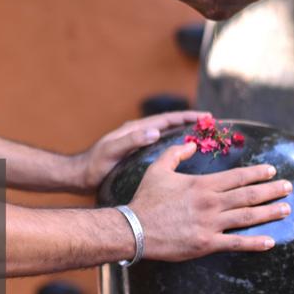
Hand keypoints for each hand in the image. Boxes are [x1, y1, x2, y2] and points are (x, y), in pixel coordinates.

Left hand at [71, 110, 208, 191]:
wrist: (80, 177)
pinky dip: (175, 147)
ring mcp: (139, 144)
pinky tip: (184, 157)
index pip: (167, 119)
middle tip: (212, 127)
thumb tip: (155, 131)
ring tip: (204, 139)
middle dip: (191, 123)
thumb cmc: (95, 165)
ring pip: (168, 135)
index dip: (187, 117)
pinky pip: (162, 147)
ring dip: (185, 134)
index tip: (206, 117)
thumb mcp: (112, 151)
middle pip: (170, 124)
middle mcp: (139, 134)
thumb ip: (131, 141)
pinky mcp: (138, 156)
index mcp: (136, 129)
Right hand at [126, 142, 290, 260]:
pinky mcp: (207, 243)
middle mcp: (210, 203)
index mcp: (202, 184)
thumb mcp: (158, 169)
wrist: (135, 228)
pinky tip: (270, 241)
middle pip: (248, 195)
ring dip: (269, 212)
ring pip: (247, 217)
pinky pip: (236, 243)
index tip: (272, 171)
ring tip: (286, 209)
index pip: (237, 177)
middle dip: (271, 190)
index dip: (256, 173)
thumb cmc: (146, 198)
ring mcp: (210, 224)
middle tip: (289, 187)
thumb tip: (191, 143)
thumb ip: (176, 154)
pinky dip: (254, 243)